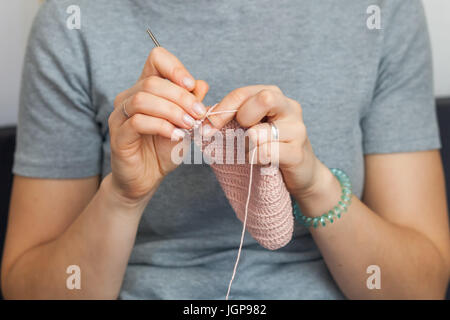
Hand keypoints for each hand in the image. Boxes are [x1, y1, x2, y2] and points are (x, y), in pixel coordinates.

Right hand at [108, 47, 208, 203]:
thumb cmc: (163, 150)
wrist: (146, 179)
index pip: (156, 59)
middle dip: (181, 97)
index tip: (191, 86)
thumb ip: (192, 105)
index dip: (175, 67)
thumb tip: (201, 84)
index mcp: (147, 89)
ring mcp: (120, 116)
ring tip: (188, 126)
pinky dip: (161, 126)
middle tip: (199, 114)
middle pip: (152, 81)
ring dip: (172, 111)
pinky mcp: (118, 135)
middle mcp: (129, 98)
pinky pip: (137, 122)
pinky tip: (176, 135)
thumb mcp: (185, 125)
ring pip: (143, 99)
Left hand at [205, 85, 331, 199]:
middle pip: (264, 98)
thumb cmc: (268, 147)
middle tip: (238, 136)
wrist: (300, 173)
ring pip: (260, 132)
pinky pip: (266, 153)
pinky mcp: (298, 153)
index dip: (222, 110)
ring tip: (250, 153)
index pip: (244, 93)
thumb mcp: (249, 127)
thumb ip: (230, 117)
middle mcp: (290, 108)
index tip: (207, 128)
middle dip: (242, 118)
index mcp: (275, 96)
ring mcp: (297, 130)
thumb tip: (202, 116)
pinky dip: (255, 159)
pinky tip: (260, 163)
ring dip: (246, 147)